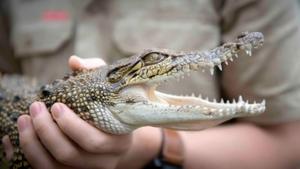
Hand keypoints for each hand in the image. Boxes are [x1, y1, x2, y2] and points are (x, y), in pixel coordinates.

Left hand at [3, 56, 160, 168]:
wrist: (117, 137)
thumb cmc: (112, 109)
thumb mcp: (109, 89)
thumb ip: (95, 72)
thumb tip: (73, 62)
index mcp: (119, 142)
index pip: (94, 141)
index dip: (71, 126)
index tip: (55, 105)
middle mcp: (105, 162)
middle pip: (70, 155)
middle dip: (47, 132)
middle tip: (35, 108)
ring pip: (54, 167)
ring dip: (33, 144)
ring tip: (23, 119)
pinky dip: (28, 154)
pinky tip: (17, 137)